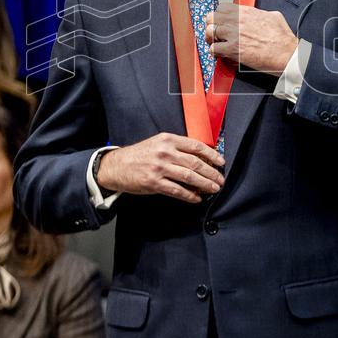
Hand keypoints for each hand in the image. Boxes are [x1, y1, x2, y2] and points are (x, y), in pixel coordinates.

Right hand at [96, 133, 225, 202]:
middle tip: (220, 179)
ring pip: (189, 177)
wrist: (117, 166)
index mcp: (168, 140)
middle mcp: (165, 152)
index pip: (196, 146)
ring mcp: (159, 167)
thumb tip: (200, 158)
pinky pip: (177, 190)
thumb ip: (177, 147)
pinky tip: (197, 198)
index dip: (211, 155)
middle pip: (195, 163)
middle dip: (211, 172)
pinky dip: (189, 195)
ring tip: (213, 189)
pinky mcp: (154, 182)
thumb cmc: (139, 155)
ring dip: (205, 184)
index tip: (221, 162)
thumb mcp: (158, 143)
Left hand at [204, 3, 298, 75]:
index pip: (222, 7)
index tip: (221, 22)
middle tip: (215, 33)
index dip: (219, 16)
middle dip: (211, 25)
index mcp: (246, 12)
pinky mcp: (233, 50)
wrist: (286, 53)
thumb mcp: (273, 16)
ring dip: (211, 39)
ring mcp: (233, 35)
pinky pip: (213, 49)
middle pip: (211, 17)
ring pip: (209, 32)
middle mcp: (237, 21)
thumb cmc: (282, 38)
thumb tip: (257, 15)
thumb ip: (260, 13)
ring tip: (216, 44)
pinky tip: (221, 54)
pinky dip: (215, 52)